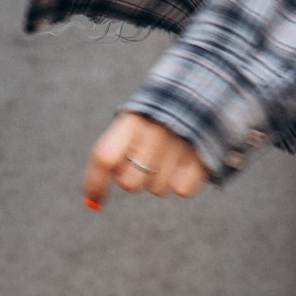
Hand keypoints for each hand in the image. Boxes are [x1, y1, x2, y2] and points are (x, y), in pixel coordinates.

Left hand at [82, 112, 208, 209]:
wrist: (202, 92)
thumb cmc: (155, 118)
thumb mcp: (131, 124)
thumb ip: (110, 157)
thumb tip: (92, 203)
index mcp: (133, 119)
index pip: (104, 158)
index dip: (95, 184)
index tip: (94, 202)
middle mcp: (156, 130)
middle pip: (130, 183)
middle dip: (133, 178)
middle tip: (144, 161)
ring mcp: (181, 143)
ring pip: (157, 189)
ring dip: (159, 178)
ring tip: (169, 154)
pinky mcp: (204, 156)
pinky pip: (182, 190)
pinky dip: (182, 181)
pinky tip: (185, 161)